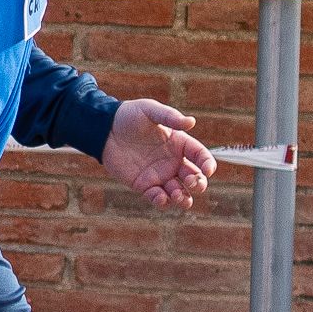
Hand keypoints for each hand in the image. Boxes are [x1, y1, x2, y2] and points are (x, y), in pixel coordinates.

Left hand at [101, 97, 215, 211]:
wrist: (104, 129)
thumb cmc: (129, 116)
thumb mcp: (150, 110)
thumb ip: (169, 116)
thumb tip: (191, 122)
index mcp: (180, 143)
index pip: (200, 156)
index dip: (208, 164)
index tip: (208, 170)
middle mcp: (173, 161)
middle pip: (195, 178)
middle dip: (198, 183)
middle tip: (192, 182)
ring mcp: (160, 175)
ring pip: (179, 193)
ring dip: (183, 197)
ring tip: (176, 194)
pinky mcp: (144, 185)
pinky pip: (157, 198)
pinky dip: (162, 201)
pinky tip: (160, 197)